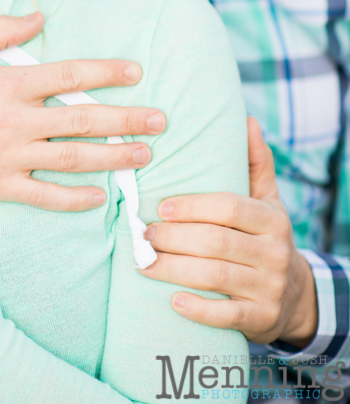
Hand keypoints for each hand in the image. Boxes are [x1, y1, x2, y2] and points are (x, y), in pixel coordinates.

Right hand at [0, 11, 166, 210]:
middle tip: (161, 120)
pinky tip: (98, 197)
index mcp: (9, 84)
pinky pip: (42, 196)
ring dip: (113, 157)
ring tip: (144, 156)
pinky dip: (72, 198)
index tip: (136, 71)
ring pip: (71, 159)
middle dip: (127, 119)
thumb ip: (0, 29)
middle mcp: (15, 121)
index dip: (106, 72)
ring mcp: (7, 156)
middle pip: (83, 119)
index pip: (70, 75)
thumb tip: (41, 16)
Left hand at [139, 116, 317, 345]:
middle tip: (142, 235)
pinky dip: (198, 309)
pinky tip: (172, 300)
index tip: (160, 206)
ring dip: (174, 270)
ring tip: (144, 262)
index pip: (229, 206)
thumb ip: (255, 161)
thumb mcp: (267, 199)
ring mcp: (269, 287)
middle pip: (217, 241)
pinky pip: (226, 315)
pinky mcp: (261, 318)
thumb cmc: (265, 237)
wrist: (294, 296)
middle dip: (174, 238)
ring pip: (216, 277)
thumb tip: (247, 119)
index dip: (192, 206)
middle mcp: (274, 252)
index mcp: (272, 219)